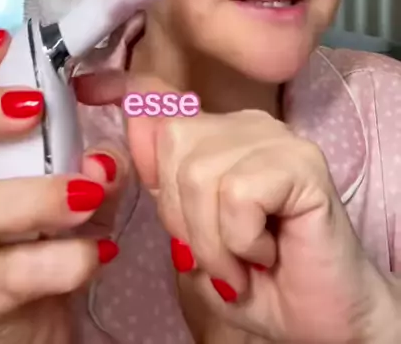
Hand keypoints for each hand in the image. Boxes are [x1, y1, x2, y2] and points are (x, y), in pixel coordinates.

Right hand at [0, 31, 126, 343]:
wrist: (47, 310)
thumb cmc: (64, 226)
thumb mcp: (89, 175)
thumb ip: (103, 147)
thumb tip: (119, 135)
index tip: (3, 44)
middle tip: (34, 108)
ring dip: (32, 196)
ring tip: (88, 194)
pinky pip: (7, 276)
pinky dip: (59, 260)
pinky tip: (98, 251)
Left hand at [77, 71, 394, 343]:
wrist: (320, 322)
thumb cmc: (256, 282)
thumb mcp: (192, 236)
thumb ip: (164, 183)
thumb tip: (133, 115)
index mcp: (220, 135)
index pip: (163, 104)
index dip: (127, 96)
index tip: (87, 87)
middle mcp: (248, 125)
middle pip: (173, 146)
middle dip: (181, 218)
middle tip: (219, 253)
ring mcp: (277, 139)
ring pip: (200, 175)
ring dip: (212, 241)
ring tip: (244, 260)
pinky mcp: (302, 164)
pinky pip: (236, 194)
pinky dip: (240, 241)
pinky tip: (266, 254)